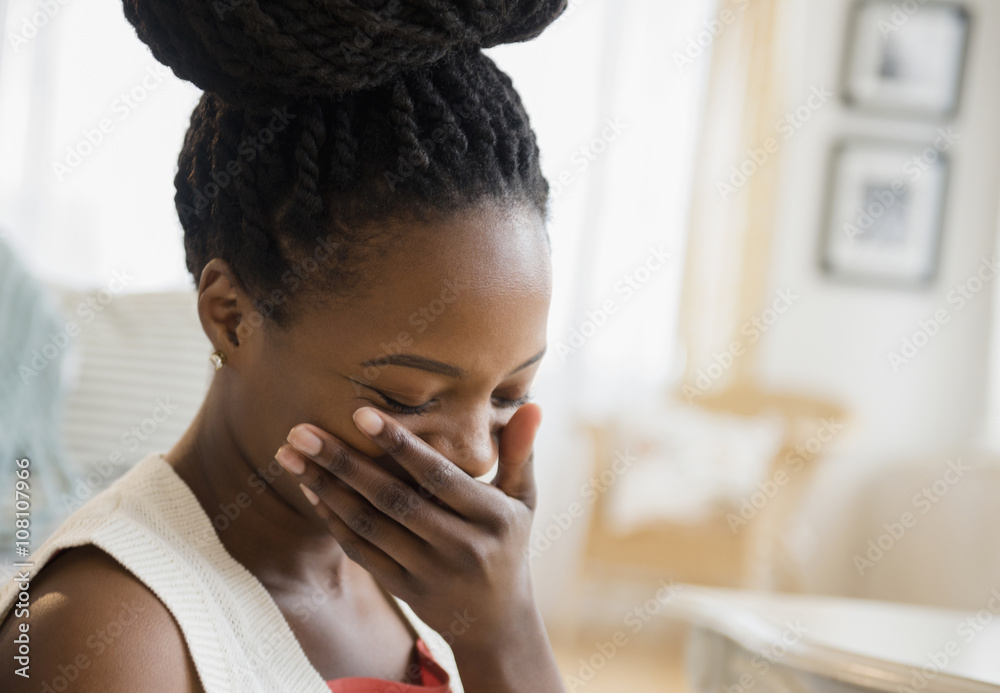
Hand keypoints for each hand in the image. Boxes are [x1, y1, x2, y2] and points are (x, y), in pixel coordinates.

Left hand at [274, 402, 543, 649]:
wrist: (498, 621)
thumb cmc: (509, 543)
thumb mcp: (524, 500)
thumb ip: (520, 451)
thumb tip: (533, 403)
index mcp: (492, 517)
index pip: (438, 477)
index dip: (400, 446)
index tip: (360, 414)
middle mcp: (461, 547)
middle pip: (392, 500)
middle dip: (342, 463)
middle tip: (301, 431)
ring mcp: (430, 572)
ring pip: (369, 526)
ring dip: (326, 489)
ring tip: (292, 455)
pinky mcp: (405, 589)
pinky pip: (361, 551)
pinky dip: (333, 520)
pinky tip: (311, 489)